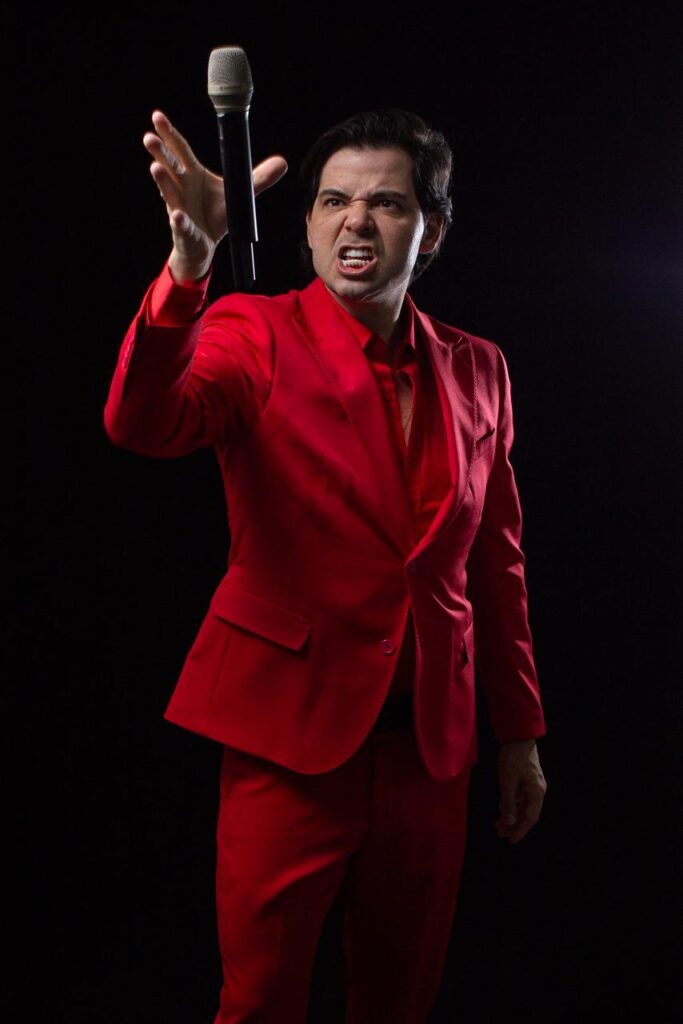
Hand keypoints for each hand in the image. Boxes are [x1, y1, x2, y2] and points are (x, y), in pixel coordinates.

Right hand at [143, 110, 287, 283]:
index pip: (180, 150)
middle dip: (160, 151)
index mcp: (193, 174)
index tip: (157, 116)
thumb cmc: (216, 215)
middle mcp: (182, 188)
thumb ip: (258, 179)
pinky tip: (177, 216)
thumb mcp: (239, 195)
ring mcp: (179, 208)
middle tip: (149, 137)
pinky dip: (179, 220)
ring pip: (169, 193)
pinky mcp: (184, 230)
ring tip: (155, 168)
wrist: (205, 245)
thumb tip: (282, 162)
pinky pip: (181, 224)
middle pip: (170, 166)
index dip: (170, 133)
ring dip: (162, 181)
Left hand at [495, 739, 546, 843]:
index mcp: (536, 793)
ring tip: (498, 823)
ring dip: (512, 815)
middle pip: (527, 814)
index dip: (520, 831)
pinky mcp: (528, 778)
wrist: (519, 735)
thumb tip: (509, 823)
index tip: (510, 840)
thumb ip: (508, 803)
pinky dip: (512, 804)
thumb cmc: (513, 758)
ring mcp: (533, 784)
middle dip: (514, 825)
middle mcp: (538, 790)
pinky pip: (521, 797)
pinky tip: (502, 808)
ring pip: (523, 805)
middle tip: (499, 833)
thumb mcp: (508, 782)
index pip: (529, 819)